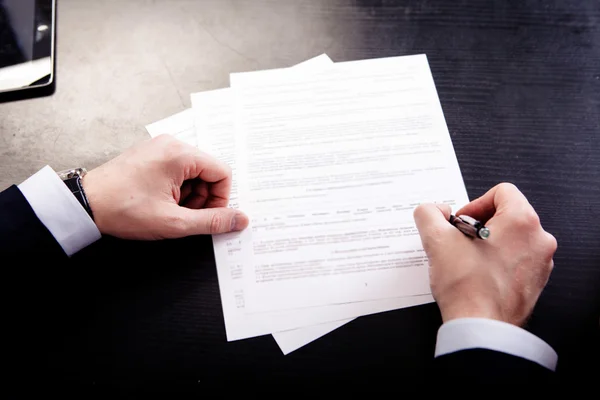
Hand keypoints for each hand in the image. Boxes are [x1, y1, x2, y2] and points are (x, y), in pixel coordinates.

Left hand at [82, 135, 248, 239]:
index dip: (221, 199)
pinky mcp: (152, 155)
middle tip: (185, 215)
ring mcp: (160, 148)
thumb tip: (240, 219)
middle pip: (209, 172)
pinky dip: (177, 190)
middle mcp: (171, 144)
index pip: (222, 172)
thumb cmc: (123, 209)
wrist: (86, 204)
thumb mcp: (174, 222)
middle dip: (203, 198)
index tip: (209, 216)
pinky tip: (162, 202)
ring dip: (190, 196)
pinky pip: (178, 171)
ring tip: (170, 210)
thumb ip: (212, 222)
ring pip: (194, 173)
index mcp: (179, 154)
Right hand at [413, 183, 556, 325]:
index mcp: (522, 221)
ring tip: (467, 260)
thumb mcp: (436, 240)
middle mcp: (539, 239)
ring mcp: (541, 262)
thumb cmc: (468, 287)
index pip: (502, 191)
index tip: (461, 222)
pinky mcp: (536, 281)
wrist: (480, 326)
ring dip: (488, 243)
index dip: (474, 203)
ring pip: (511, 237)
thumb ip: (428, 214)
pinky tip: (477, 274)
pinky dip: (496, 261)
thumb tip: (431, 210)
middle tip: (460, 241)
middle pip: (507, 214)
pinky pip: (516, 259)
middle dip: (479, 224)